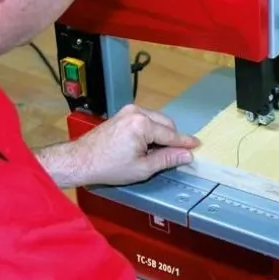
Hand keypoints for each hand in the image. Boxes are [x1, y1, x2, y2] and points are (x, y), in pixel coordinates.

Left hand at [69, 104, 198, 185]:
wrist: (80, 160)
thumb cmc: (108, 166)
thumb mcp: (142, 168)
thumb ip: (167, 159)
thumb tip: (186, 155)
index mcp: (143, 124)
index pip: (171, 134)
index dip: (185, 142)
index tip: (197, 145)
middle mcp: (137, 112)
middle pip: (166, 124)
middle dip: (171, 139)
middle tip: (172, 156)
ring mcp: (128, 111)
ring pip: (156, 121)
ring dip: (160, 135)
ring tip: (154, 153)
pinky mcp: (122, 114)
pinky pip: (145, 119)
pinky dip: (150, 130)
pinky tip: (145, 145)